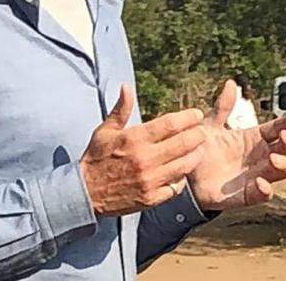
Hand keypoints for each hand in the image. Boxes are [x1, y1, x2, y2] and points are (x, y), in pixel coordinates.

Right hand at [80, 84, 206, 216]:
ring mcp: (149, 180)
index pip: (172, 123)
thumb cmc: (96, 158)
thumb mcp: (104, 131)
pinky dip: (183, 177)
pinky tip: (182, 170)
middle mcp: (145, 158)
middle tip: (201, 131)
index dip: (189, 117)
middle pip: (185, 142)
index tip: (197, 114)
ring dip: (196, 154)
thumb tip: (126, 87)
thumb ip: (120, 110)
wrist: (84, 194)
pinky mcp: (151, 198)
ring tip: (198, 148)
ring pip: (186, 164)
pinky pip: (177, 186)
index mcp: (134, 139)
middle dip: (198, 134)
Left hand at [188, 80, 285, 209]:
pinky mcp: (246, 195)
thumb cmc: (202, 151)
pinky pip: (262, 195)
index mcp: (254, 138)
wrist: (185, 178)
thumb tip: (231, 83)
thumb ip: (222, 107)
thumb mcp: (210, 126)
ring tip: (273, 159)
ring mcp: (256, 176)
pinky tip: (260, 182)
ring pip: (281, 171)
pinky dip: (265, 190)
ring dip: (282, 165)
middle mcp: (260, 157)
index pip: (278, 128)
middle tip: (285, 136)